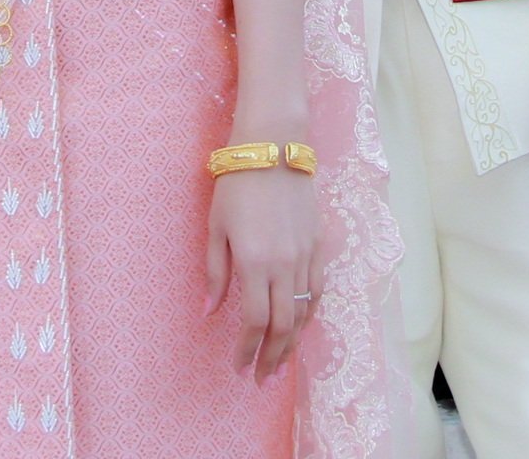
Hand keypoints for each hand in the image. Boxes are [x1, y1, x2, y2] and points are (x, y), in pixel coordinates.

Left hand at [205, 166, 320, 383]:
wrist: (274, 149)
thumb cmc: (236, 185)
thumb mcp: (215, 227)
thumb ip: (215, 273)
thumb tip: (209, 312)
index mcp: (255, 262)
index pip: (255, 322)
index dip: (248, 350)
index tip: (239, 367)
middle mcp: (285, 265)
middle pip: (283, 326)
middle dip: (272, 357)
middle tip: (261, 379)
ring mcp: (305, 256)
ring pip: (304, 312)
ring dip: (292, 342)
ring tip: (280, 362)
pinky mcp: (318, 246)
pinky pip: (318, 291)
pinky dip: (310, 314)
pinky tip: (300, 326)